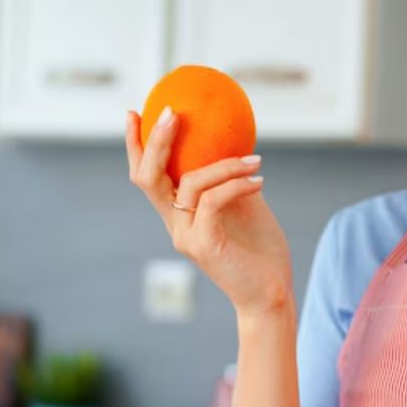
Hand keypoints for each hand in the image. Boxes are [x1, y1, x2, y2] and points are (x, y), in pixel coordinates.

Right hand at [126, 108, 292, 317]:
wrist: (272, 295)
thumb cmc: (261, 251)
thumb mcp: (247, 205)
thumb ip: (232, 179)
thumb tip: (239, 140)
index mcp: (179, 215)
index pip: (147, 177)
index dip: (136, 145)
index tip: (134, 112)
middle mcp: (175, 225)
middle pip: (147, 177)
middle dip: (155, 140)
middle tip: (173, 111)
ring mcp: (186, 236)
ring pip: (189, 183)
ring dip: (224, 164)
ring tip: (254, 159)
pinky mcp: (204, 245)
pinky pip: (213, 201)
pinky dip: (236, 184)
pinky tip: (258, 179)